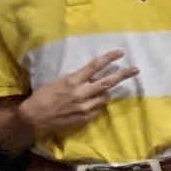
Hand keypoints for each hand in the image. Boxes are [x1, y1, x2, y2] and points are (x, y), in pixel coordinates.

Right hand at [22, 51, 140, 138]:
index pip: (94, 66)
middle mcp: (82, 93)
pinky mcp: (85, 118)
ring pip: (105, 96)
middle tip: (135, 70)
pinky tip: (92, 103)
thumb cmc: (43, 96)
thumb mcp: (58, 82)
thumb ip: (76, 80)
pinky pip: (98, 109)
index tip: (120, 53)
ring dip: (107, 91)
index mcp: (73, 81)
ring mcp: (85, 107)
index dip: (108, 58)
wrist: (34, 118)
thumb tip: (90, 79)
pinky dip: (98, 104)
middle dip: (123, 75)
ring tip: (105, 89)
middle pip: (107, 82)